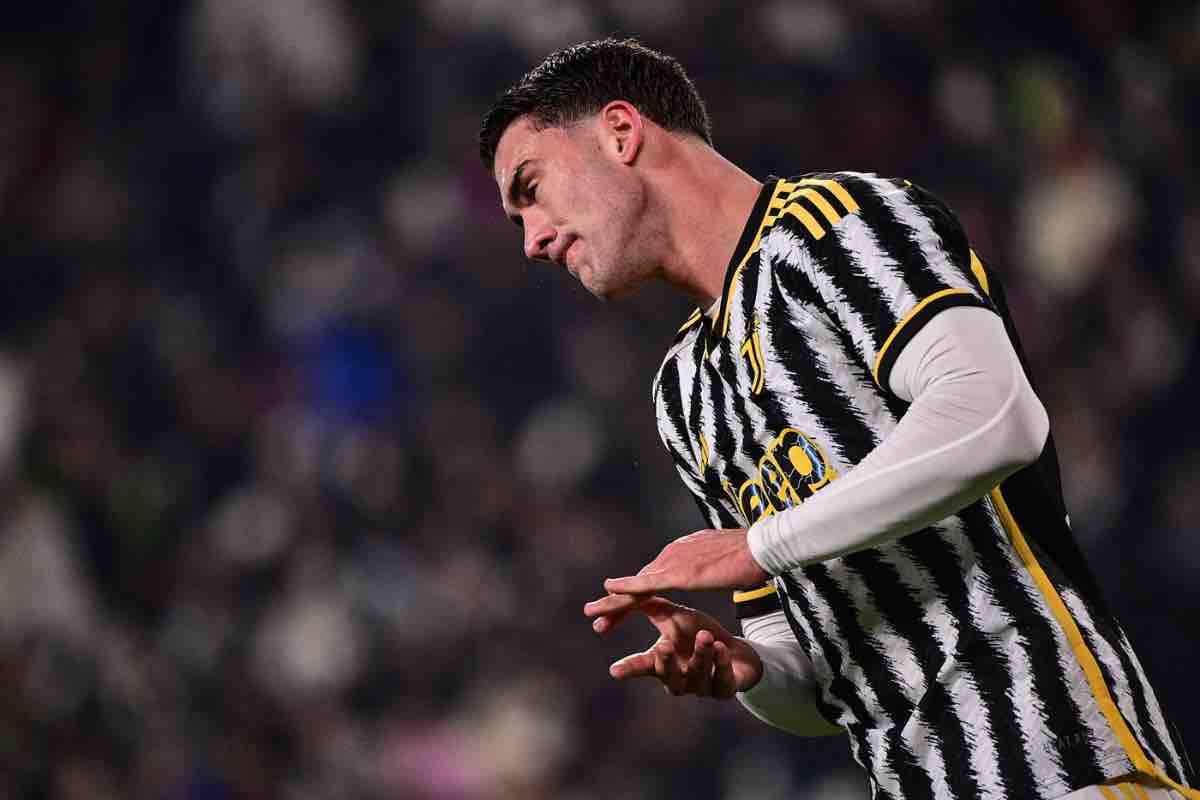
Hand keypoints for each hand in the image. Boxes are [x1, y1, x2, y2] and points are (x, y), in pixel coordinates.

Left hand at [583, 528, 768, 632]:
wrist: (761, 547)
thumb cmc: (748, 556)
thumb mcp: (718, 562)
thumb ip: (704, 566)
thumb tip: (702, 570)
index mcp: (680, 557)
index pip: (650, 581)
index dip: (631, 597)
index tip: (617, 612)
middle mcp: (671, 557)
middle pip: (637, 585)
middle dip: (615, 604)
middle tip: (593, 616)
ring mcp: (674, 563)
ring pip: (636, 587)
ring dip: (614, 603)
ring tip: (594, 616)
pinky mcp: (681, 573)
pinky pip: (648, 583)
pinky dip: (627, 588)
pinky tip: (609, 591)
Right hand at [606, 597, 762, 697]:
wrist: (735, 652)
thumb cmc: (696, 633)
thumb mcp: (673, 616)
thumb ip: (647, 605)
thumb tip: (614, 588)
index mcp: (663, 663)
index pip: (642, 665)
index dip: (629, 668)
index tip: (614, 670)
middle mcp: (679, 679)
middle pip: (668, 676)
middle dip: (666, 662)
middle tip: (664, 645)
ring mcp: (701, 687)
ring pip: (698, 676)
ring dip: (701, 654)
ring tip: (705, 636)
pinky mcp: (725, 690)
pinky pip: (722, 680)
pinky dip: (721, 663)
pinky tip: (721, 647)